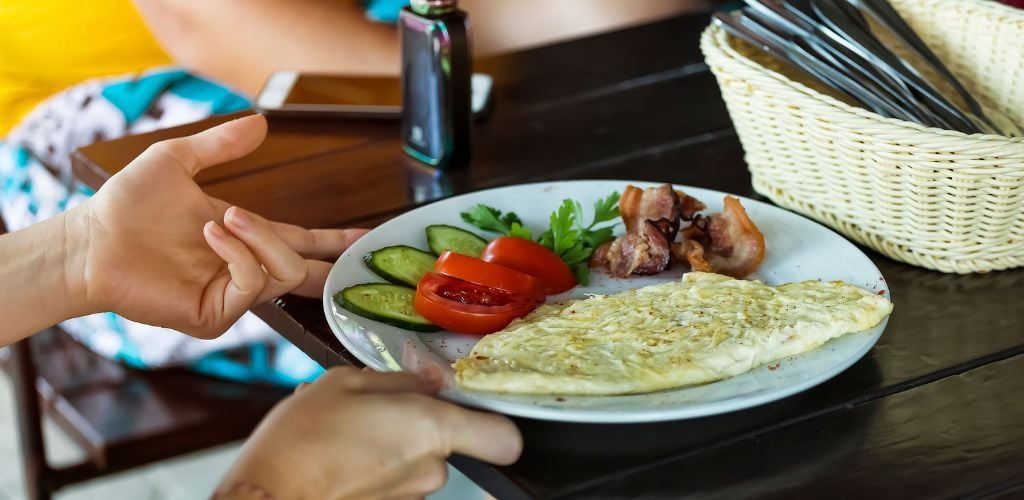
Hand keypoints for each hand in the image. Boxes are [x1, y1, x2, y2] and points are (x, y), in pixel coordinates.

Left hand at [64, 115, 366, 337]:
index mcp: (245, 238)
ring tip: (224, 218)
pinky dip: (239, 254)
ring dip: (261, 238)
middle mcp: (244, 269)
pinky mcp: (216, 315)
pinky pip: (253, 284)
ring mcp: (231, 296)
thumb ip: (221, 144)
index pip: (302, 242)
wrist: (91, 239)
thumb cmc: (127, 205)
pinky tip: (213, 235)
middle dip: (326, 253)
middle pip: (307, 268)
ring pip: (285, 271)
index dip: (334, 241)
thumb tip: (261, 122)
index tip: (363, 239)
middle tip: (341, 241)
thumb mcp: (178, 160)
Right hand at [216, 367, 521, 498]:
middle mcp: (430, 469)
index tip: (476, 409)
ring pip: (418, 460)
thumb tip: (427, 378)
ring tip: (346, 432)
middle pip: (448, 440)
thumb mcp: (344, 382)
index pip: (504, 437)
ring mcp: (411, 496)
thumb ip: (398, 379)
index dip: (495, 422)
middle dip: (417, 422)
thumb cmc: (299, 443)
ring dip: (391, 444)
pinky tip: (340, 455)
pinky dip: (374, 466)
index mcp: (431, 428)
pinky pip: (395, 479)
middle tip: (375, 409)